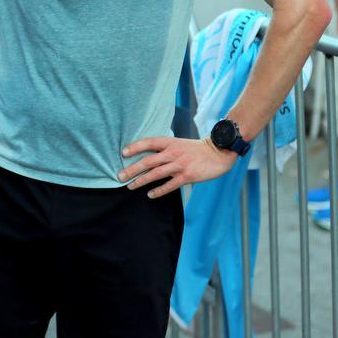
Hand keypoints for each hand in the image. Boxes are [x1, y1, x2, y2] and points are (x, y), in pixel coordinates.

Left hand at [118, 136, 238, 197]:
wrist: (217, 153)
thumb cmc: (195, 149)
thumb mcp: (178, 143)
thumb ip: (164, 148)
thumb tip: (146, 156)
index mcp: (169, 142)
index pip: (148, 143)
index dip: (135, 147)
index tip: (123, 153)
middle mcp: (173, 153)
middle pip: (148, 161)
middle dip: (132, 169)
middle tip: (120, 176)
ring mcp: (180, 165)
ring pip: (156, 174)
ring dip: (141, 181)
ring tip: (130, 186)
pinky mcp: (187, 176)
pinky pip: (170, 185)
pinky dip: (159, 191)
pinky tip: (150, 195)